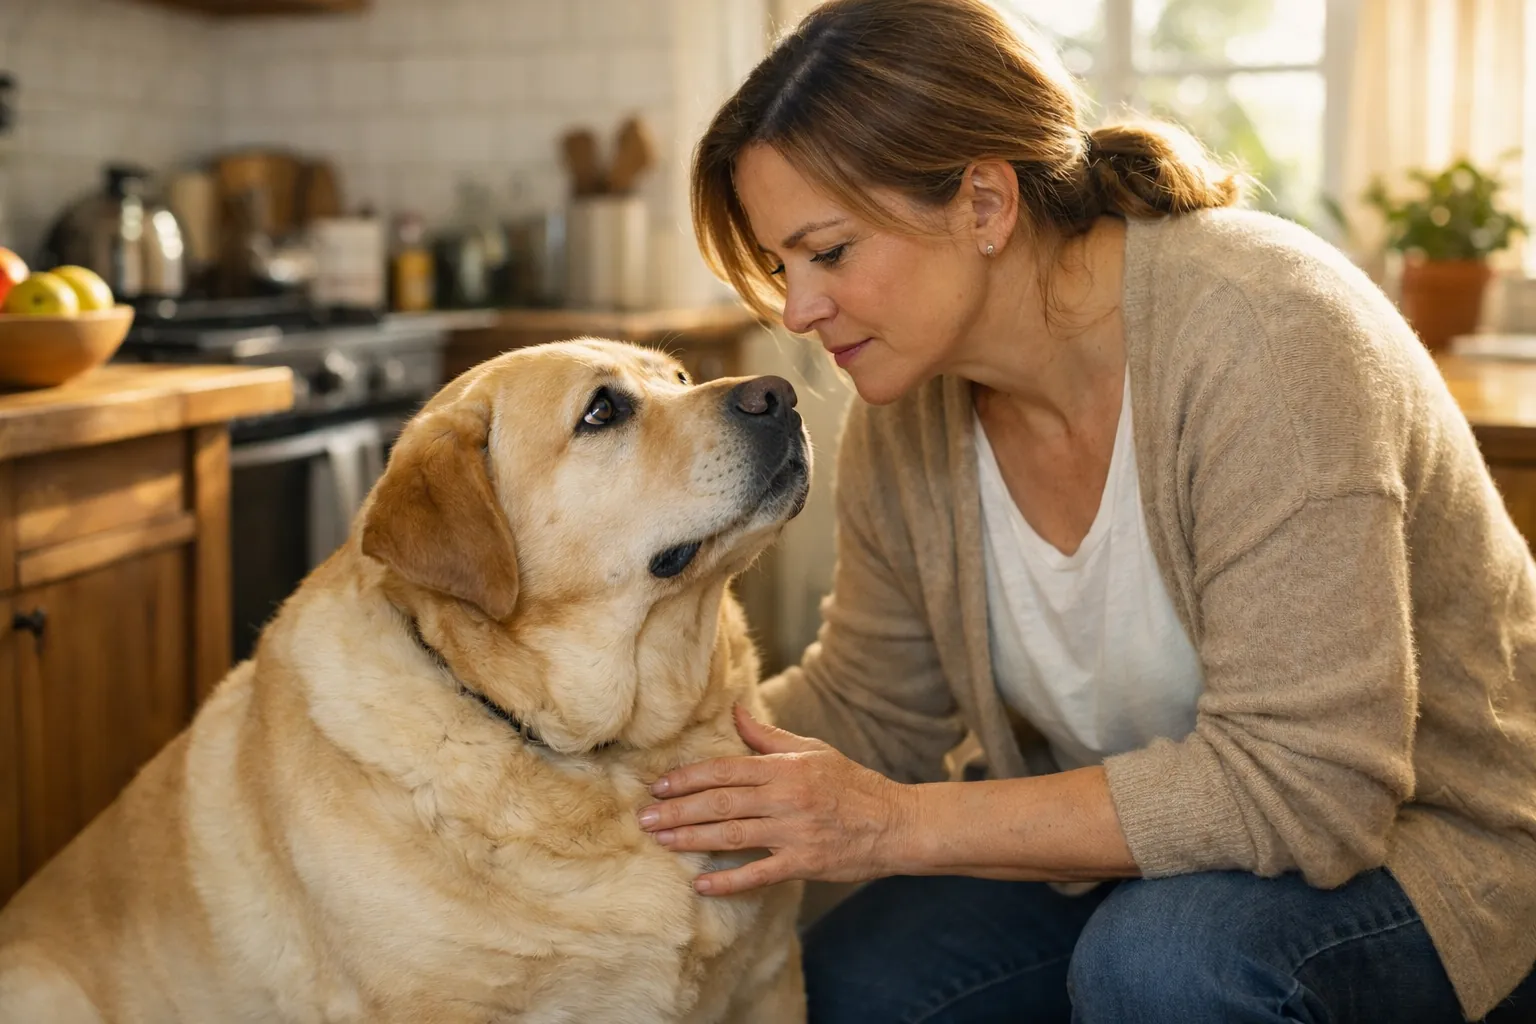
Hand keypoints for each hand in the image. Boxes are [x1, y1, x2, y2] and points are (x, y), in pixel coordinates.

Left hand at [637, 704, 914, 895]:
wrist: (895, 822)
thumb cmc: (852, 783)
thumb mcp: (812, 750)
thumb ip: (769, 737)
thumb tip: (734, 712)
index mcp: (784, 768)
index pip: (725, 770)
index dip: (688, 778)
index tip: (659, 785)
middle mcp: (784, 798)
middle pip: (720, 803)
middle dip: (677, 810)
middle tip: (644, 818)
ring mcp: (793, 833)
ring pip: (731, 836)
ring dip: (691, 839)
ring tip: (661, 841)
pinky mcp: (804, 863)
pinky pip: (759, 873)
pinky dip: (729, 881)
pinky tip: (701, 885)